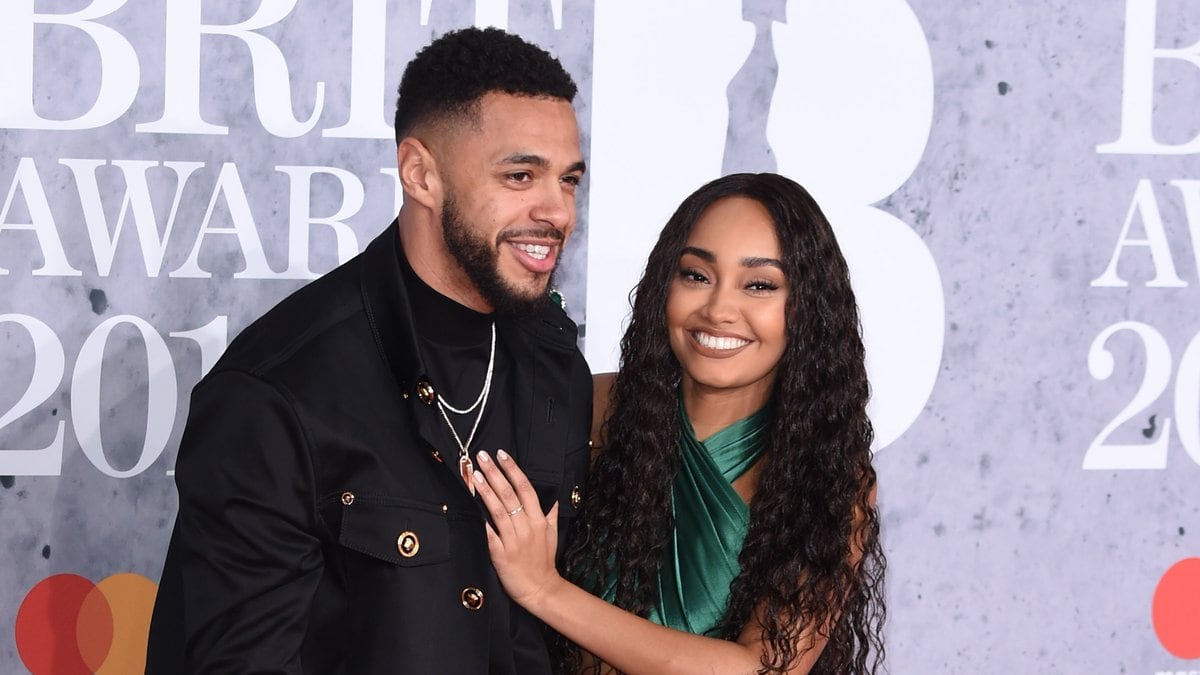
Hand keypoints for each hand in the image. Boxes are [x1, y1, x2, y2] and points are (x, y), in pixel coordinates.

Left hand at [473, 450, 563, 606]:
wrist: (539, 589)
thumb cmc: (544, 561)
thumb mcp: (553, 535)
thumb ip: (551, 514)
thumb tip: (553, 497)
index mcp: (539, 520)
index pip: (525, 488)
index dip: (513, 470)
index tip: (502, 455)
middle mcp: (526, 527)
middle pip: (509, 494)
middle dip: (495, 473)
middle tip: (483, 456)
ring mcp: (513, 540)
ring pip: (498, 510)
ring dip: (486, 490)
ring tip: (475, 475)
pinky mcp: (500, 553)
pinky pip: (489, 533)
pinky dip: (481, 520)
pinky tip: (471, 506)